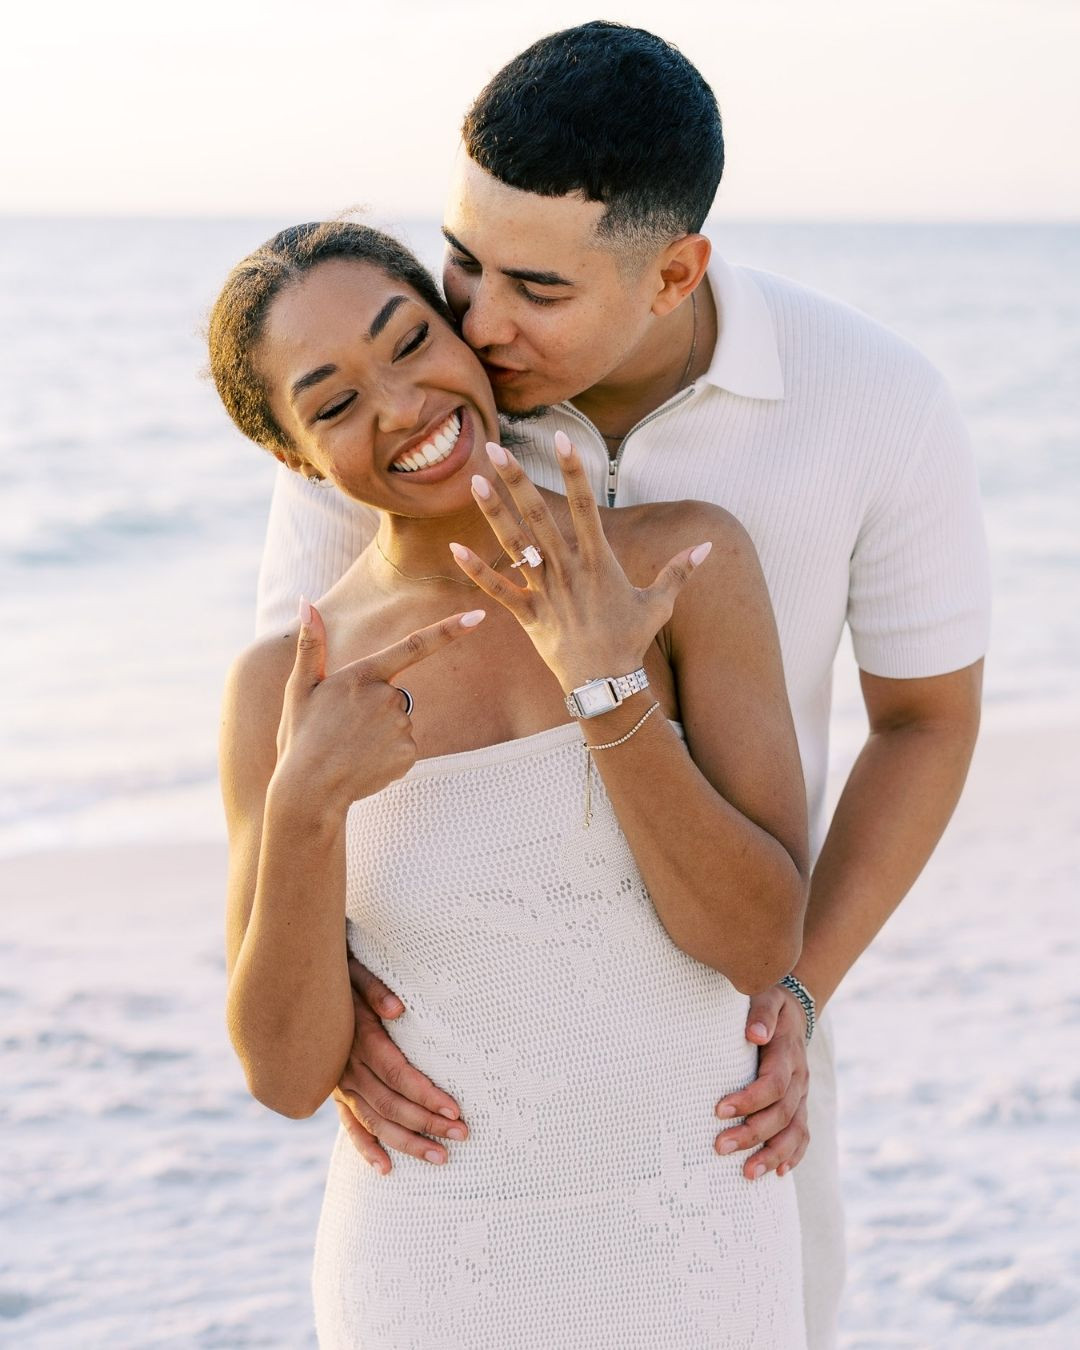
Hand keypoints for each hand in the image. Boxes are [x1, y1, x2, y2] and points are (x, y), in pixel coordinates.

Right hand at [272, 598, 484, 806]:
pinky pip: (404, 746)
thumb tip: (304, 601)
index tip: (479, 616)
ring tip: (351, 746)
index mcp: (363, 675)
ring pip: (399, 722)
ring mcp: (401, 727)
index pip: (414, 645)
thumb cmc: (301, 736)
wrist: (309, 790)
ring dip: (379, 733)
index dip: (450, 630)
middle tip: (344, 728)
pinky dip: (387, 755)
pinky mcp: (408, 753)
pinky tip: (364, 762)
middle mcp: (388, 697)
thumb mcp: (300, 688)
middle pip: (395, 694)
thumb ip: (311, 644)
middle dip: (375, 708)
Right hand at [332, 958, 467, 1173]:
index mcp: (359, 1039)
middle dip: (427, 1123)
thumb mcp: (354, 973)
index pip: (397, 1075)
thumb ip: (375, 990)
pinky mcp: (334, 1091)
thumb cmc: (339, 974)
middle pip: (391, 1104)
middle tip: (462, 1135)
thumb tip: (398, 1009)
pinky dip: (366, 1148)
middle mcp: (347, 1067)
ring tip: (440, 1157)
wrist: (300, 985)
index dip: (425, 1094)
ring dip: (407, 1143)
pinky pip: (349, 1125)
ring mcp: (339, 1083)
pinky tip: (386, 1168)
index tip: (454, 1110)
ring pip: (374, 1121)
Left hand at [448, 433, 711, 691]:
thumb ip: (679, 571)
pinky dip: (476, 570)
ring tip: (474, 482)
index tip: (562, 438)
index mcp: (598, 561)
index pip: (585, 505)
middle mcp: (567, 570)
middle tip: (496, 450)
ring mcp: (545, 591)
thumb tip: (707, 546)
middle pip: (539, 516)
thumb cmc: (631, 641)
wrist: (605, 683)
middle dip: (517, 482)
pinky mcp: (527, 615)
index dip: (574, 470)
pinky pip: (498, 590)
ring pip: (514, 545)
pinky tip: (454, 548)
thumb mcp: (659, 603)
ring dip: (493, 514)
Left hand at [713, 986, 809, 1179]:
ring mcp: (802, 1095)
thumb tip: (755, 1034)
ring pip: (794, 1131)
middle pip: (781, 1114)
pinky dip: (793, 1155)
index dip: (749, 1100)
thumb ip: (761, 1014)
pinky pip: (803, 1134)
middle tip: (720, 1147)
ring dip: (772, 1154)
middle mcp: (799, 1079)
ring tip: (747, 1173)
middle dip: (752, 1134)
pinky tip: (778, 1174)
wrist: (793, 1011)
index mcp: (788, 1054)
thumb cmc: (769, 1004)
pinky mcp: (800, 1105)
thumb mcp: (765, 998)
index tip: (719, 1110)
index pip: (773, 1084)